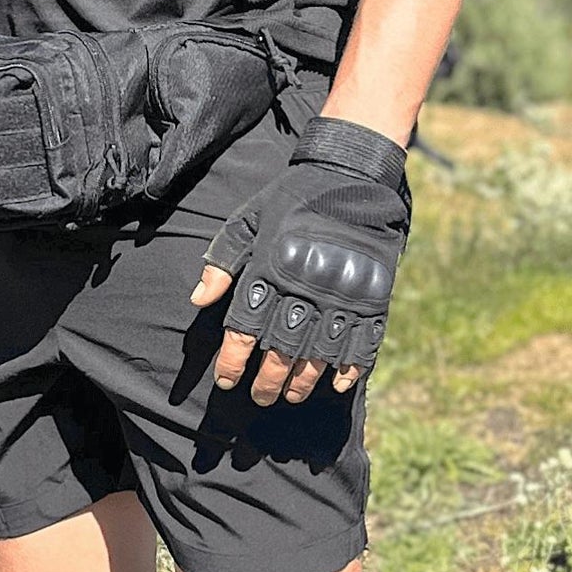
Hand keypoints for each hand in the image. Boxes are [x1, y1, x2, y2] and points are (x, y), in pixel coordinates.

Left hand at [188, 115, 409, 405]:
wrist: (350, 173)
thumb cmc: (292, 198)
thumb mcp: (249, 218)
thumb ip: (223, 258)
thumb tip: (198, 300)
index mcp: (271, 267)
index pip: (246, 327)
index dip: (233, 359)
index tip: (226, 380)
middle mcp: (305, 285)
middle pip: (281, 348)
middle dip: (267, 380)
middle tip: (259, 398)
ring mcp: (341, 292)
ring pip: (319, 353)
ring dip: (303, 380)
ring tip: (290, 395)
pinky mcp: (373, 295)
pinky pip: (362, 342)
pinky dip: (349, 367)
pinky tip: (336, 383)